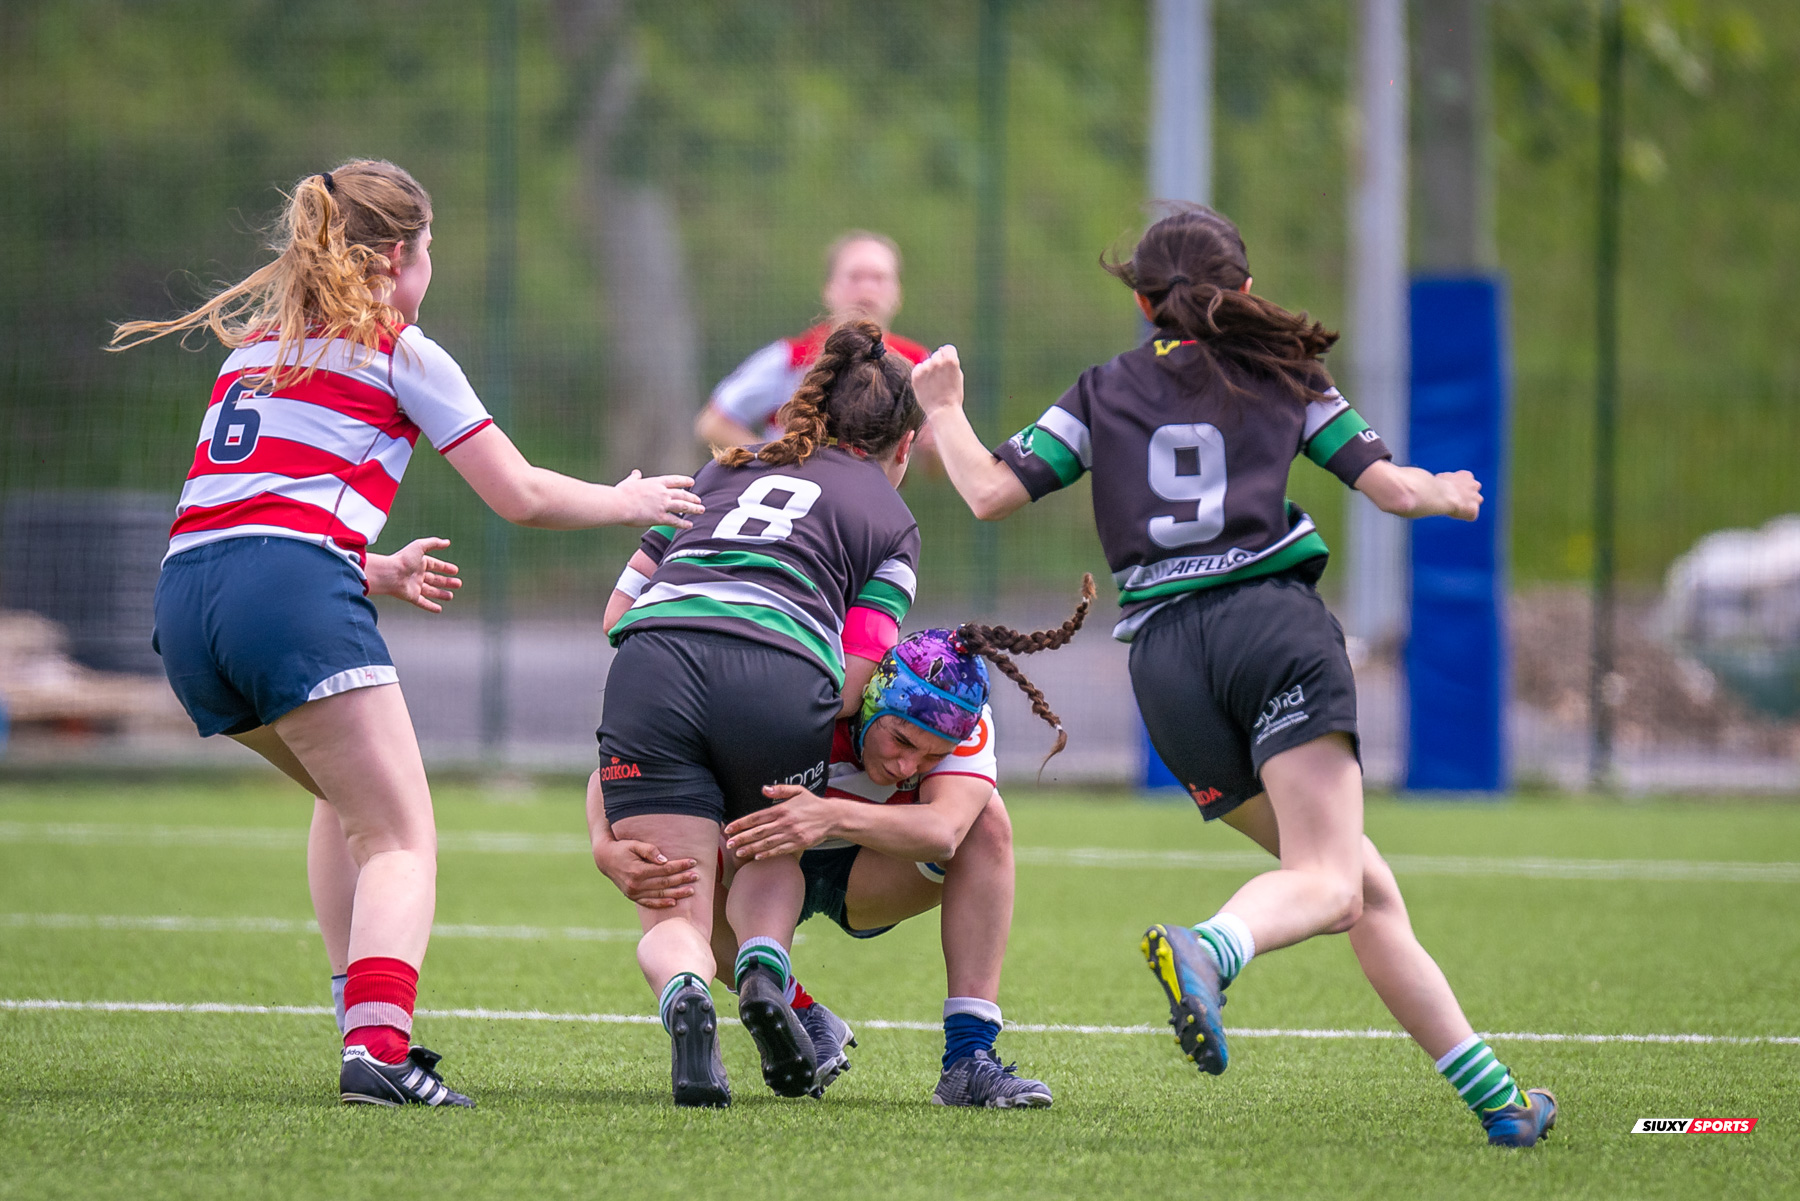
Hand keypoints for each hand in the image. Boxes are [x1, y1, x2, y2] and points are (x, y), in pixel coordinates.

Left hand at [366, 537, 460, 612]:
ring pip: (430, 591)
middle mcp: (417, 575)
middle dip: (446, 582)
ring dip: (441, 594)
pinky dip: (431, 606)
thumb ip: (434, 543)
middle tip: (458, 584)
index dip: (445, 568)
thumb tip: (447, 542)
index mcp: (419, 563)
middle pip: (435, 579)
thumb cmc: (403, 559)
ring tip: (450, 596)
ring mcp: (414, 586)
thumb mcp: (419, 546)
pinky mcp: (411, 597)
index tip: (455, 571)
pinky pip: (423, 603)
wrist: (389, 574)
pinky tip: (439, 609)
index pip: (434, 565)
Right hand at [593, 838, 699, 908]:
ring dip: (677, 893)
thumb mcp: (634, 844)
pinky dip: (662, 904)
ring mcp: (634, 893)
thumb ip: (650, 851)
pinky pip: (649, 903)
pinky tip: (674, 902)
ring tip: (691, 890)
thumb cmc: (622, 848)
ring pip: (660, 894)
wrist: (605, 859)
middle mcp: (636, 884)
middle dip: (682, 879)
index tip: (693, 862)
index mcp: (638, 871)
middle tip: (697, 876)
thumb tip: (664, 860)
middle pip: (665, 882)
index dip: (680, 866)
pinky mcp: (632, 897)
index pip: (665, 869)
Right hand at [613, 470, 703, 528]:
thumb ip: (635, 478)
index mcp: (656, 482)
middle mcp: (662, 493)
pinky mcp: (660, 517)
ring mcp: (663, 505)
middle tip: (699, 500)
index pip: (674, 480)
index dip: (684, 481)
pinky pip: (675, 521)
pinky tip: (690, 525)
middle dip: (692, 497)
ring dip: (693, 508)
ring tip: (701, 510)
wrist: (619, 504)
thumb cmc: (621, 493)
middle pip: (682, 494)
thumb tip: (636, 473)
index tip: (692, 482)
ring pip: (683, 506)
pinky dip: (683, 523)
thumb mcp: (629, 482)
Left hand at [723, 785, 838, 859]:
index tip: (729, 828)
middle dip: (742, 838)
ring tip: (738, 852)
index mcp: (782, 809)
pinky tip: (756, 856)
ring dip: (751, 848)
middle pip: (758, 832)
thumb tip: (764, 789)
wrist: (832, 817)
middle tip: (728, 843)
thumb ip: (780, 789)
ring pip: (767, 843)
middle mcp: (785, 822)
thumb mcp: (798, 790)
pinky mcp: (798, 844)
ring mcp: (791, 834)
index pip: (757, 817)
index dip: (741, 823)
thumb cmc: (812, 803)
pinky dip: (767, 854)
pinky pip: (780, 850)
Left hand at [911, 345, 964, 415]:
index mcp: (951, 360)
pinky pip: (918, 368)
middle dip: (939, 363)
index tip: (949, 367)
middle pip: (937, 354)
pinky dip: (921, 375)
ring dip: (929, 370)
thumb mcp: (958, 375)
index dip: (949, 357)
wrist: (943, 411)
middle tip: (942, 379)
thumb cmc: (953, 394)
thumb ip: (950, 361)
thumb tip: (940, 350)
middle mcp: (937, 362)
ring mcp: (925, 369)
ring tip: (934, 384)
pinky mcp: (916, 376)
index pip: (947, 348)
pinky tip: (927, 385)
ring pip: (927, 362)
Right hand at [1437, 470, 1482, 520]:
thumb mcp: (1442, 478)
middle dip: (1467, 497)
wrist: (1442, 494)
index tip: (1451, 491)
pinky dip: (1463, 516)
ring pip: (1475, 504)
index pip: (1467, 481)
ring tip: (1453, 507)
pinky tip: (1453, 513)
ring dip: (1467, 507)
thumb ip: (1448, 481)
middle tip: (1454, 501)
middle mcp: (1475, 485)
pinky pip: (1471, 516)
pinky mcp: (1474, 510)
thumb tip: (1443, 486)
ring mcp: (1476, 498)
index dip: (1459, 487)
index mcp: (1466, 475)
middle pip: (1474, 493)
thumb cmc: (1438, 485)